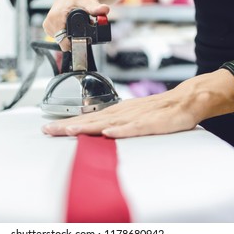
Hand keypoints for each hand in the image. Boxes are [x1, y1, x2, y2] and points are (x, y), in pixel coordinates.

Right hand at [42, 0, 109, 51]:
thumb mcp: (88, 0)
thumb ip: (96, 8)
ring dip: (70, 36)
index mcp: (56, 17)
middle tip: (82, 28)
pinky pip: (58, 36)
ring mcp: (48, 24)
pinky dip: (66, 33)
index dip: (76, 43)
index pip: (63, 42)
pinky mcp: (49, 25)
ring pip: (61, 40)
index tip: (85, 38)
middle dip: (74, 38)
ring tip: (77, 25)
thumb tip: (105, 10)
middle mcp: (50, 21)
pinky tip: (72, 25)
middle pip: (63, 42)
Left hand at [42, 86, 199, 138]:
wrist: (185, 100)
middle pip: (92, 120)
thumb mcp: (133, 117)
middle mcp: (122, 112)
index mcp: (117, 112)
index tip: (49, 128)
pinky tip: (108, 133)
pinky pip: (135, 127)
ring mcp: (136, 116)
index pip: (88, 119)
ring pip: (108, 122)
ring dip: (88, 126)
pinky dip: (121, 130)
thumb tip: (98, 132)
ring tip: (69, 130)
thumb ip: (116, 124)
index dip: (68, 123)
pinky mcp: (152, 122)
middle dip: (69, 125)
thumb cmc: (159, 110)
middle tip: (48, 130)